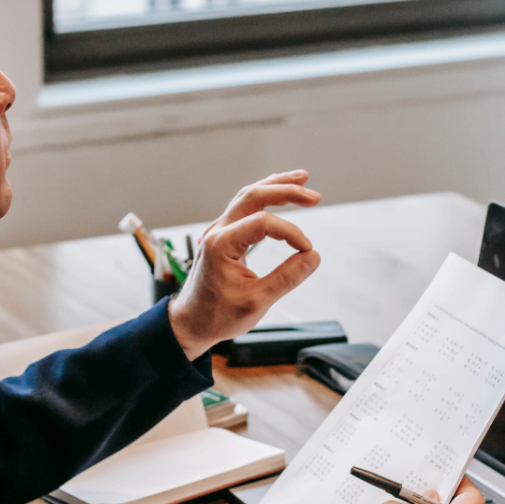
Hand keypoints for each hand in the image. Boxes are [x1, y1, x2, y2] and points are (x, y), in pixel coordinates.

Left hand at [167, 171, 321, 359]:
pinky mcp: (223, 236)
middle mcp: (217, 232)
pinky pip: (243, 207)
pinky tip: (279, 192)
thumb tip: (313, 257)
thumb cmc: (217, 316)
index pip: (262, 223)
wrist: (190, 323)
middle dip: (285, 191)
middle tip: (314, 196)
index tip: (307, 251)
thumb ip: (287, 278)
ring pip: (247, 196)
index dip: (290, 233)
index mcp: (221, 245)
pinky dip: (264, 197)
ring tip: (301, 179)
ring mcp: (218, 231)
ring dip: (275, 186)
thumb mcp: (256, 302)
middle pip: (253, 196)